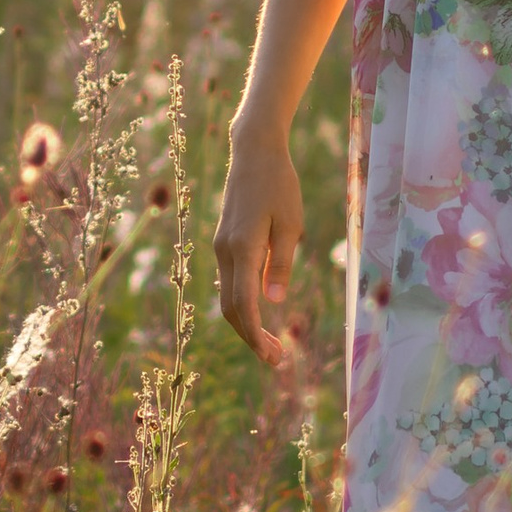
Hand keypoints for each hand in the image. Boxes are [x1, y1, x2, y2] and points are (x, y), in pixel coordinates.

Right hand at [214, 125, 303, 364]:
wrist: (254, 152)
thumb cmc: (279, 184)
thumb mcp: (290, 223)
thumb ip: (281, 262)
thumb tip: (275, 301)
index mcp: (242, 248)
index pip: (243, 305)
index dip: (256, 335)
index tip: (273, 357)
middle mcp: (225, 251)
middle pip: (230, 308)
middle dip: (250, 338)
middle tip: (276, 359)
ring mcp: (221, 247)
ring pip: (228, 297)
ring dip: (247, 323)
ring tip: (272, 342)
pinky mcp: (224, 242)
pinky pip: (230, 281)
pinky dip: (243, 304)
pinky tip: (261, 312)